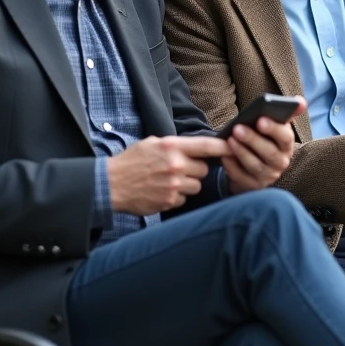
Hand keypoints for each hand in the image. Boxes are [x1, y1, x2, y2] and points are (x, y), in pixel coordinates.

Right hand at [108, 136, 230, 215]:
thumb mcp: (152, 143)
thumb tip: (196, 147)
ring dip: (187, 184)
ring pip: (196, 186)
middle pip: (203, 169)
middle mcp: (175, 165)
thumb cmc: (132, 161)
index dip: (223, 146)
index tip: (232, 147)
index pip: (206, 145)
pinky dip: (176, 197)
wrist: (112, 184)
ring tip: (169, 181)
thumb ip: (175, 145)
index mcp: (172, 147)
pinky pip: (184, 199)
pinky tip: (162, 191)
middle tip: (179, 169)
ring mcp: (173, 185)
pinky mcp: (169, 201)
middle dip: (195, 170)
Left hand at [223, 98, 303, 193]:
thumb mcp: (272, 126)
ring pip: (255, 165)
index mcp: (286, 145)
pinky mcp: (254, 186)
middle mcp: (281, 162)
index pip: (285, 137)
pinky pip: (243, 178)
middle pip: (269, 152)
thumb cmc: (262, 138)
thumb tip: (300, 102)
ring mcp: (268, 176)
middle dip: (252, 139)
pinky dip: (233, 166)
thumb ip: (285, 113)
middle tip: (237, 128)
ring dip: (241, 152)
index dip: (274, 129)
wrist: (253, 162)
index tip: (260, 119)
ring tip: (229, 139)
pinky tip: (224, 156)